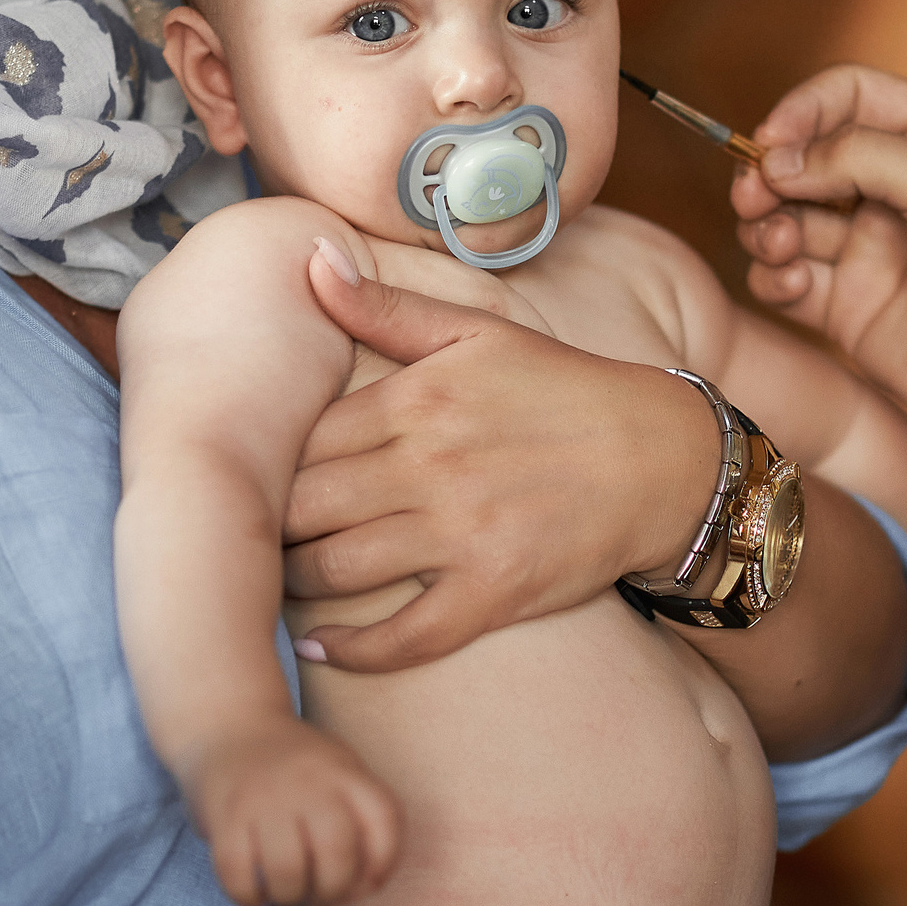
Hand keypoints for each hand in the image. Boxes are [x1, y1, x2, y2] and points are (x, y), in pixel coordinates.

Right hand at [180, 716, 400, 905]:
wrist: (230, 724)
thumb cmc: (294, 768)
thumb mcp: (340, 770)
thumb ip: (361, 817)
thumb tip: (366, 885)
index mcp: (344, 772)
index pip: (384, 820)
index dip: (383, 864)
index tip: (365, 881)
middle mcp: (309, 781)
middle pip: (338, 854)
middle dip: (332, 892)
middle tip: (318, 892)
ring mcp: (265, 797)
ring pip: (288, 872)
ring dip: (289, 897)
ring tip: (284, 889)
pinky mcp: (225, 816)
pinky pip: (238, 876)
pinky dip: (248, 897)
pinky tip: (252, 890)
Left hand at [281, 250, 713, 672]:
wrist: (664, 459)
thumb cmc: (565, 390)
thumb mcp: (479, 331)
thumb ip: (387, 307)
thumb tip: (310, 257)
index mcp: (418, 398)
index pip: (302, 438)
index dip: (261, 462)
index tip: (244, 478)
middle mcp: (431, 464)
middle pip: (304, 504)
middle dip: (263, 526)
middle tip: (242, 538)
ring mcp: (462, 532)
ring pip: (337, 568)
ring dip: (291, 582)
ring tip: (270, 584)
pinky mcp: (495, 591)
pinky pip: (405, 635)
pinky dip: (353, 649)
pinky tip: (320, 647)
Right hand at [732, 64, 906, 460]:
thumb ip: (863, 156)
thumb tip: (778, 158)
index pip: (848, 95)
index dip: (803, 110)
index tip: (771, 142)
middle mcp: (896, 188)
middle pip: (804, 155)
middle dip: (770, 172)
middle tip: (754, 196)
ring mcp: (867, 246)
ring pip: (783, 215)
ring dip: (766, 225)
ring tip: (781, 246)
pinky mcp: (845, 304)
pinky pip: (783, 276)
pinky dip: (773, 276)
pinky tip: (796, 286)